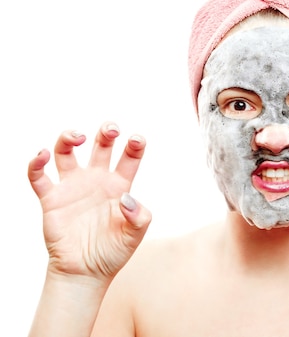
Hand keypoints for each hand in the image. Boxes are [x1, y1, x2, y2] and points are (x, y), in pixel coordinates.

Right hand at [27, 122, 151, 282]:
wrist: (85, 273)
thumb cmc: (113, 253)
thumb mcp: (134, 236)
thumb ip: (139, 216)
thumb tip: (126, 199)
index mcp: (119, 186)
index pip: (129, 158)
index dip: (134, 145)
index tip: (136, 138)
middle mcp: (96, 181)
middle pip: (101, 147)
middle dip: (106, 133)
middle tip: (111, 128)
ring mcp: (73, 187)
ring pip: (66, 153)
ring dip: (68, 138)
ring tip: (77, 136)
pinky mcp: (51, 199)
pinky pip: (39, 177)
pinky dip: (36, 164)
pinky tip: (40, 155)